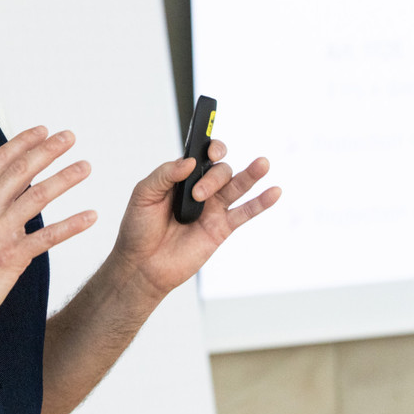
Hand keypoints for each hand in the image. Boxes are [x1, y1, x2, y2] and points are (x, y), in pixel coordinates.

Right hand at [0, 126, 96, 338]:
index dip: (22, 142)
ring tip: (85, 166)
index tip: (42, 130)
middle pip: (21, 170)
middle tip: (69, 137)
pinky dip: (72, 225)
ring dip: (65, 178)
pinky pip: (47, 236)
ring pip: (37, 196)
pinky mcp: (11, 257)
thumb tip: (1, 198)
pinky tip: (90, 217)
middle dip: (48, 150)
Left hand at [109, 139, 279, 302]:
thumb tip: (189, 161)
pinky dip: (261, 202)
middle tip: (197, 196)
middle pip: (220, 171)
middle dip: (213, 178)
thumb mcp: (143, 195)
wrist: (142, 265)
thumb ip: (165, 175)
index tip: (211, 150)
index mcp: (181, 178)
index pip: (202, 155)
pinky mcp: (221, 229)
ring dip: (251, 174)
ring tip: (262, 163)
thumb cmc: (138, 229)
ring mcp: (213, 209)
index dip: (211, 148)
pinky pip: (245, 212)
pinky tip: (274, 191)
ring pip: (237, 186)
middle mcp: (200, 190)